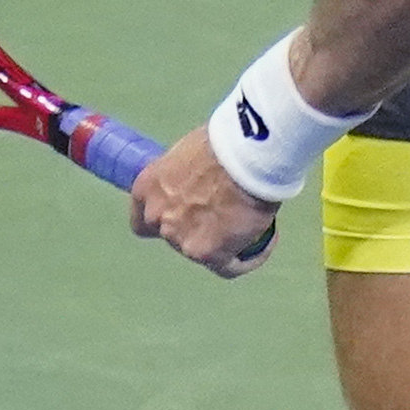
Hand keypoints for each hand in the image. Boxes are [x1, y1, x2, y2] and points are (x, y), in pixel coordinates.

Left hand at [130, 128, 278, 278]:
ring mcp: (181, 240)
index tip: (183, 216)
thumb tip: (199, 181)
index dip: (164, 220)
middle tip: (224, 214)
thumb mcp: (189, 152)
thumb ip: (184, 176)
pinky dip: (249, 258)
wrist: (244, 157)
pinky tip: (267, 242)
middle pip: (173, 237)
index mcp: (147, 188)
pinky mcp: (208, 255)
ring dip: (223, 243)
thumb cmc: (223, 143)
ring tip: (253, 225)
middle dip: (195, 229)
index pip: (143, 221)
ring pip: (203, 253)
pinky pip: (230, 266)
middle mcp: (157, 217)